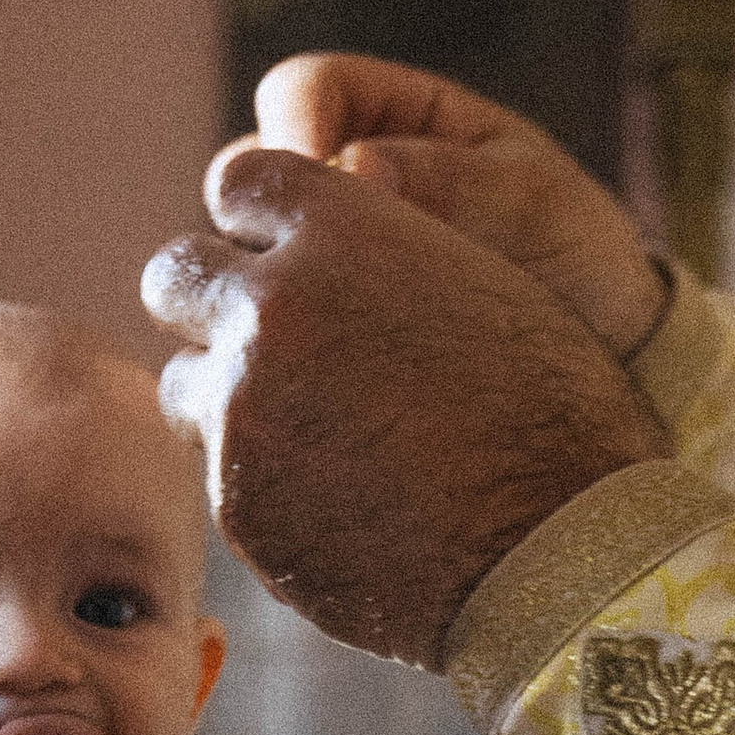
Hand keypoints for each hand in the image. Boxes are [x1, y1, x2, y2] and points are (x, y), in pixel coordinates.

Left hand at [145, 144, 665, 666]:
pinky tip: (337, 500)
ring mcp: (242, 408)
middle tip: (260, 340)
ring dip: (226, 397)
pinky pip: (219, 474)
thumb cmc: (558, 413)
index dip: (256, 219)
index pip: (239, 182)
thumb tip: (330, 256)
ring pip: (184, 383)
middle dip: (209, 301)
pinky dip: (262, 481)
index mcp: (343, 228)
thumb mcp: (482, 284)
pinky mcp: (235, 501)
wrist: (560, 552)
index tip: (278, 250)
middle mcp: (273, 306)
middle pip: (174, 275)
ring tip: (308, 432)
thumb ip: (384, 254)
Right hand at [244, 54, 671, 360]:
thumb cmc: (573, 254)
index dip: (297, 128)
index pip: (303, 90)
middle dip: (266, 216)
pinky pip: (260, 320)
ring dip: (265, 284)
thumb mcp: (534, 203)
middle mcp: (331, 177)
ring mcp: (312, 252)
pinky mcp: (307, 324)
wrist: (598, 352)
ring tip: (324, 330)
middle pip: (246, 171)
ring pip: (240, 252)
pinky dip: (277, 337)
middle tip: (313, 271)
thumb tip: (359, 168)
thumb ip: (453, 181)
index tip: (327, 186)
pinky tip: (317, 368)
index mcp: (387, 114)